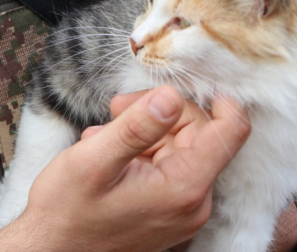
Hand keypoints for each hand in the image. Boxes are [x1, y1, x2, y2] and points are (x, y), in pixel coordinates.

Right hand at [0, 86, 249, 251]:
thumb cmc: (66, 213)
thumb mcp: (93, 162)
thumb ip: (137, 128)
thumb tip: (172, 95)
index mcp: (184, 187)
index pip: (231, 131)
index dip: (220, 99)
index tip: (186, 84)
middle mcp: (193, 200)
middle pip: (200, 131)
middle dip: (161, 111)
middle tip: (116, 110)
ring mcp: (183, 205)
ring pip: (180, 142)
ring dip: (145, 130)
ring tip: (104, 137)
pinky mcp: (170, 206)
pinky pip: (168, 161)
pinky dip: (142, 148)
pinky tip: (111, 153)